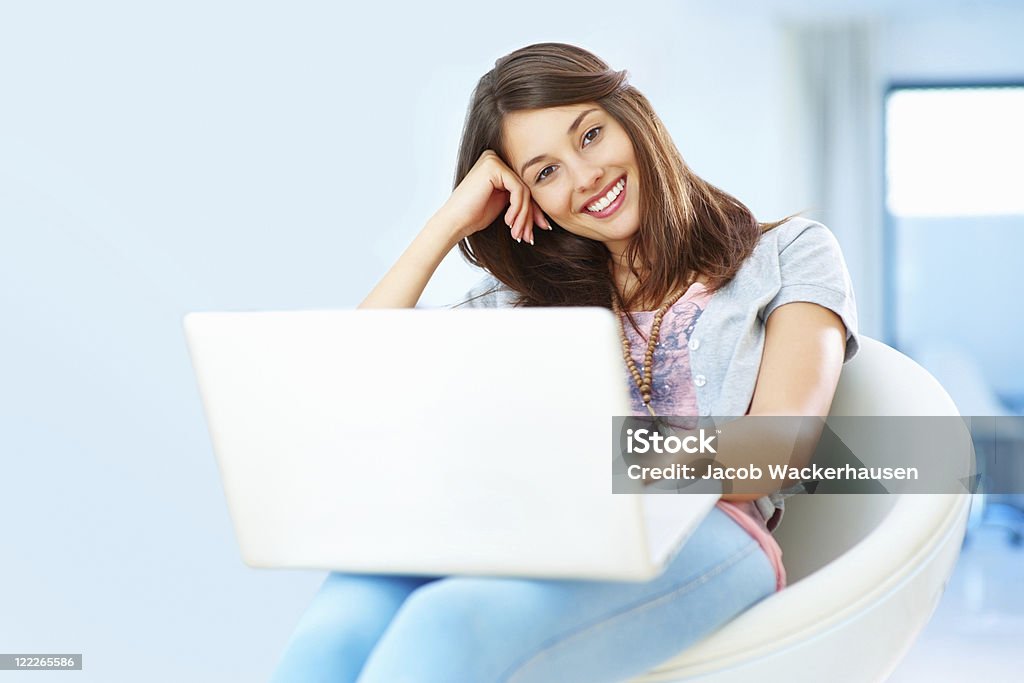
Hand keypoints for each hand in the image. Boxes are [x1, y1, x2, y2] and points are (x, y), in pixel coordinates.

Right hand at [433, 150, 550, 244]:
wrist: (455, 222)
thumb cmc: (474, 216)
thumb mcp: (506, 207)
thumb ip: (522, 203)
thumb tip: (545, 216)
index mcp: (498, 166)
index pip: (524, 187)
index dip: (533, 211)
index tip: (538, 230)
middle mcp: (495, 158)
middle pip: (526, 188)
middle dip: (530, 216)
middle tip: (529, 236)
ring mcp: (494, 160)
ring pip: (524, 190)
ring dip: (523, 216)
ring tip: (517, 234)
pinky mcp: (494, 166)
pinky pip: (518, 189)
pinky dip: (517, 209)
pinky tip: (508, 221)